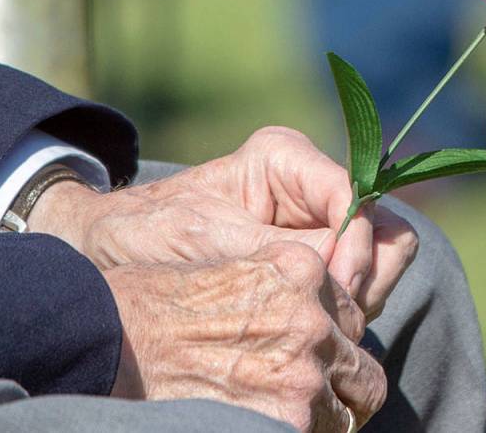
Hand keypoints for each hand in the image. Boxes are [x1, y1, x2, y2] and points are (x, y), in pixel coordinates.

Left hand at [29, 126, 417, 317]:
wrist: (104, 251)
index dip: (355, 246)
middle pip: (381, 230)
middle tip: (326, 317)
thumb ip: (279, 253)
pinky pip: (356, 289)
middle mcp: (310, 186)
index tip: (336, 291)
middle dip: (361, 278)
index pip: (354, 197)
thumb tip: (339, 275)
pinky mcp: (315, 263)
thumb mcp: (208, 240)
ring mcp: (317, 225)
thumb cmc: (145, 232)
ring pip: (379, 264)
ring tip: (308, 324)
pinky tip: (300, 327)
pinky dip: (340, 314)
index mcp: (285, 158)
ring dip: (355, 300)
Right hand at [104, 241, 386, 430]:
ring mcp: (304, 370)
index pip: (351, 319)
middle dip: (342, 388)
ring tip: (277, 414)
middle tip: (310, 403)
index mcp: (301, 270)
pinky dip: (296, 432)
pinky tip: (260, 426)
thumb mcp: (229, 271)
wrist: (107, 340)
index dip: (332, 344)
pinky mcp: (287, 418)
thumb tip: (309, 330)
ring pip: (348, 410)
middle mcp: (313, 317)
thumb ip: (282, 295)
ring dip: (321, 418)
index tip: (311, 362)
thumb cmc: (150, 306)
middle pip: (360, 369)